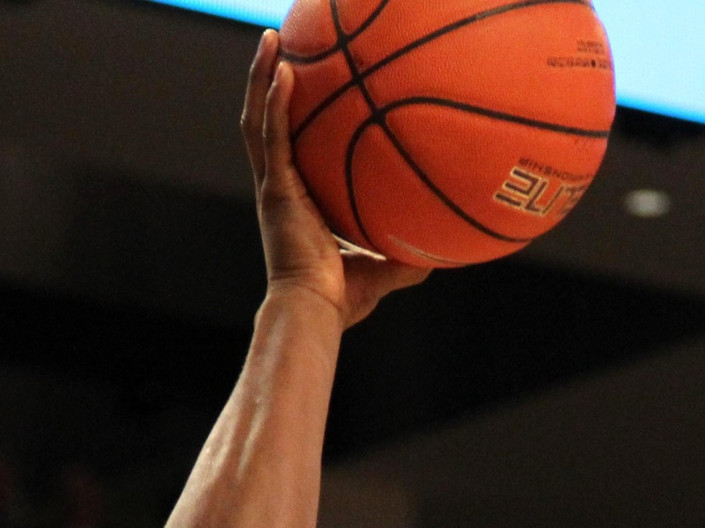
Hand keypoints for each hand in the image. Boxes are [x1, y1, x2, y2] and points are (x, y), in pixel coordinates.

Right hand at [240, 31, 429, 327]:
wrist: (315, 311)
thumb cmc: (341, 300)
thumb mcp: (385, 269)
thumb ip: (407, 256)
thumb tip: (446, 252)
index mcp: (297, 200)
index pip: (290, 147)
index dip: (290, 116)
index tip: (302, 85)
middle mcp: (280, 187)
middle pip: (267, 121)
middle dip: (270, 81)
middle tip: (279, 45)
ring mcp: (273, 186)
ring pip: (259, 119)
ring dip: (263, 76)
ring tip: (271, 39)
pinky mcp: (274, 189)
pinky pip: (272, 135)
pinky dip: (275, 100)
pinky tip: (284, 68)